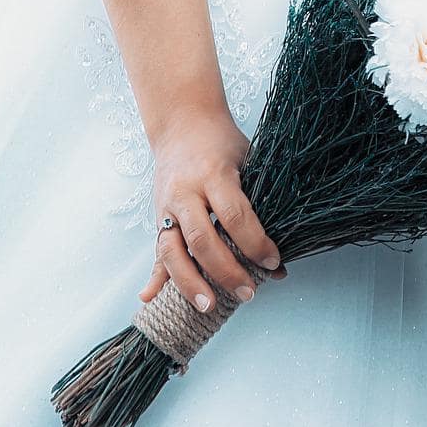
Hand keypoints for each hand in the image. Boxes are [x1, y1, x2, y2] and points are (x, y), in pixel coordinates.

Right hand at [138, 105, 283, 310]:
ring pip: (172, 249)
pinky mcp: (157, 216)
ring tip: (208, 305)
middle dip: (225, 270)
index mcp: (213, 173)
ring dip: (189, 282)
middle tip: (247, 293)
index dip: (255, 243)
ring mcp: (166, 205)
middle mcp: (186, 191)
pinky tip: (149, 298)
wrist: (182, 121)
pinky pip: (155, 250)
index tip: (273, 262)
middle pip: (202, 238)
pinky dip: (153, 277)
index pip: (235, 215)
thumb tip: (277, 263)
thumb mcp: (247, 160)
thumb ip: (259, 206)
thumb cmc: (222, 142)